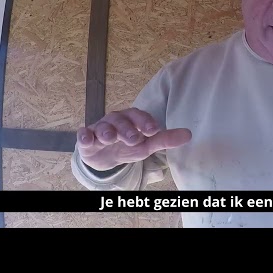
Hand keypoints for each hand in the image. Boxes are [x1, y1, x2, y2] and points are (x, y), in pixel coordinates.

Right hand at [76, 108, 191, 170]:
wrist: (103, 155)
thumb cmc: (128, 145)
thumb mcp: (147, 144)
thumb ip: (165, 139)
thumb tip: (188, 134)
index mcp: (132, 119)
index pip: (139, 116)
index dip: (145, 122)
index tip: (153, 130)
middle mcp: (116, 120)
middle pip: (121, 120)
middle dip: (127, 129)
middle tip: (133, 139)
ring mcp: (100, 129)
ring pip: (103, 126)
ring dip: (106, 131)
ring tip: (109, 139)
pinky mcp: (87, 138)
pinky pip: (84, 135)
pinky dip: (84, 135)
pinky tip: (86, 138)